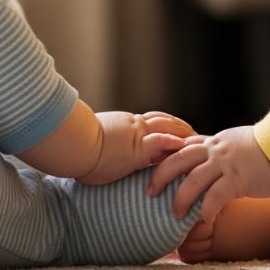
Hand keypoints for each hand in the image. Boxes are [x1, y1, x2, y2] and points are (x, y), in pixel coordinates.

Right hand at [77, 110, 195, 185]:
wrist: (71, 144)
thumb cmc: (74, 144)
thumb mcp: (90, 139)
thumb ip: (99, 141)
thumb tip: (93, 148)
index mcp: (123, 123)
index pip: (149, 121)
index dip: (164, 124)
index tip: (174, 129)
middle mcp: (132, 125)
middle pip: (163, 120)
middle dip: (180, 126)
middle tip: (194, 133)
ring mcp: (136, 135)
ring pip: (168, 127)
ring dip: (185, 133)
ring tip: (198, 140)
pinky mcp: (138, 150)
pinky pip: (162, 142)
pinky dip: (176, 143)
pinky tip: (188, 146)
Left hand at [146, 125, 269, 223]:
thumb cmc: (266, 151)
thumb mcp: (236, 144)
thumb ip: (219, 151)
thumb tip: (205, 160)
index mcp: (214, 143)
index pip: (182, 148)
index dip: (165, 158)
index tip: (151, 170)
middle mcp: (216, 151)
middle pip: (178, 160)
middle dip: (160, 175)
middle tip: (150, 191)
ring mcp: (226, 164)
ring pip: (193, 179)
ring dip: (181, 197)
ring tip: (175, 213)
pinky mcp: (238, 179)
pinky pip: (216, 196)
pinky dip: (207, 209)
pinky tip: (204, 220)